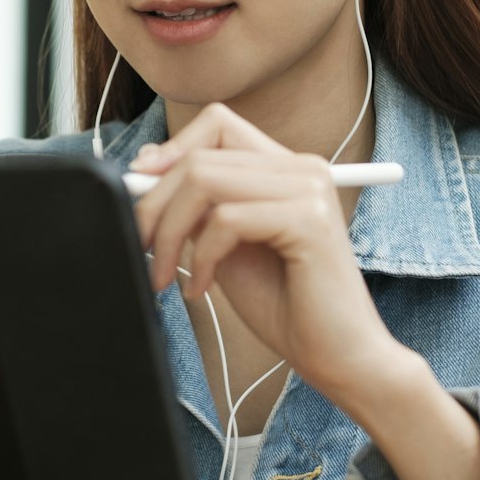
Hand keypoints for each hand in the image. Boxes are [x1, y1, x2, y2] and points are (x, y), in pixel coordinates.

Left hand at [131, 104, 413, 404]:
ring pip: (204, 180)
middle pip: (200, 156)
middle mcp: (302, 168)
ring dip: (170, 231)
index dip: (171, 151)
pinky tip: (202, 288)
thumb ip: (200, 205)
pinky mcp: (309, 220)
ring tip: (165, 274)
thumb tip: (147, 167)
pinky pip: (226, 220)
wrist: (338, 355)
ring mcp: (309, 189)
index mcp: (286, 169)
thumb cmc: (286, 306)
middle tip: (142, 247)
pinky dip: (201, 257)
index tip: (140, 189)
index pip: (217, 124)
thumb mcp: (227, 244)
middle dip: (153, 203)